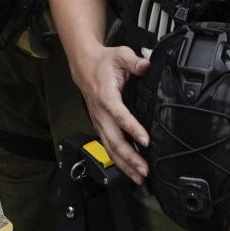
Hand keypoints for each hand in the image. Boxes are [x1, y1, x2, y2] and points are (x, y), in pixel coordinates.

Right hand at [68, 44, 151, 182]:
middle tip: (144, 168)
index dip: (131, 128)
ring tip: (140, 176)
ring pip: (110, 148)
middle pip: (113, 139)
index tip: (144, 140)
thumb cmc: (103, 63)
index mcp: (106, 95)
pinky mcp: (100, 127)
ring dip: (125, 164)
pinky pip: (109, 147)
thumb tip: (145, 65)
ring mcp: (99, 122)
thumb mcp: (120, 54)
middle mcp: (100, 113)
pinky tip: (131, 170)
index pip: (119, 114)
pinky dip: (119, 161)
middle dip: (129, 156)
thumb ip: (134, 61)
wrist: (84, 67)